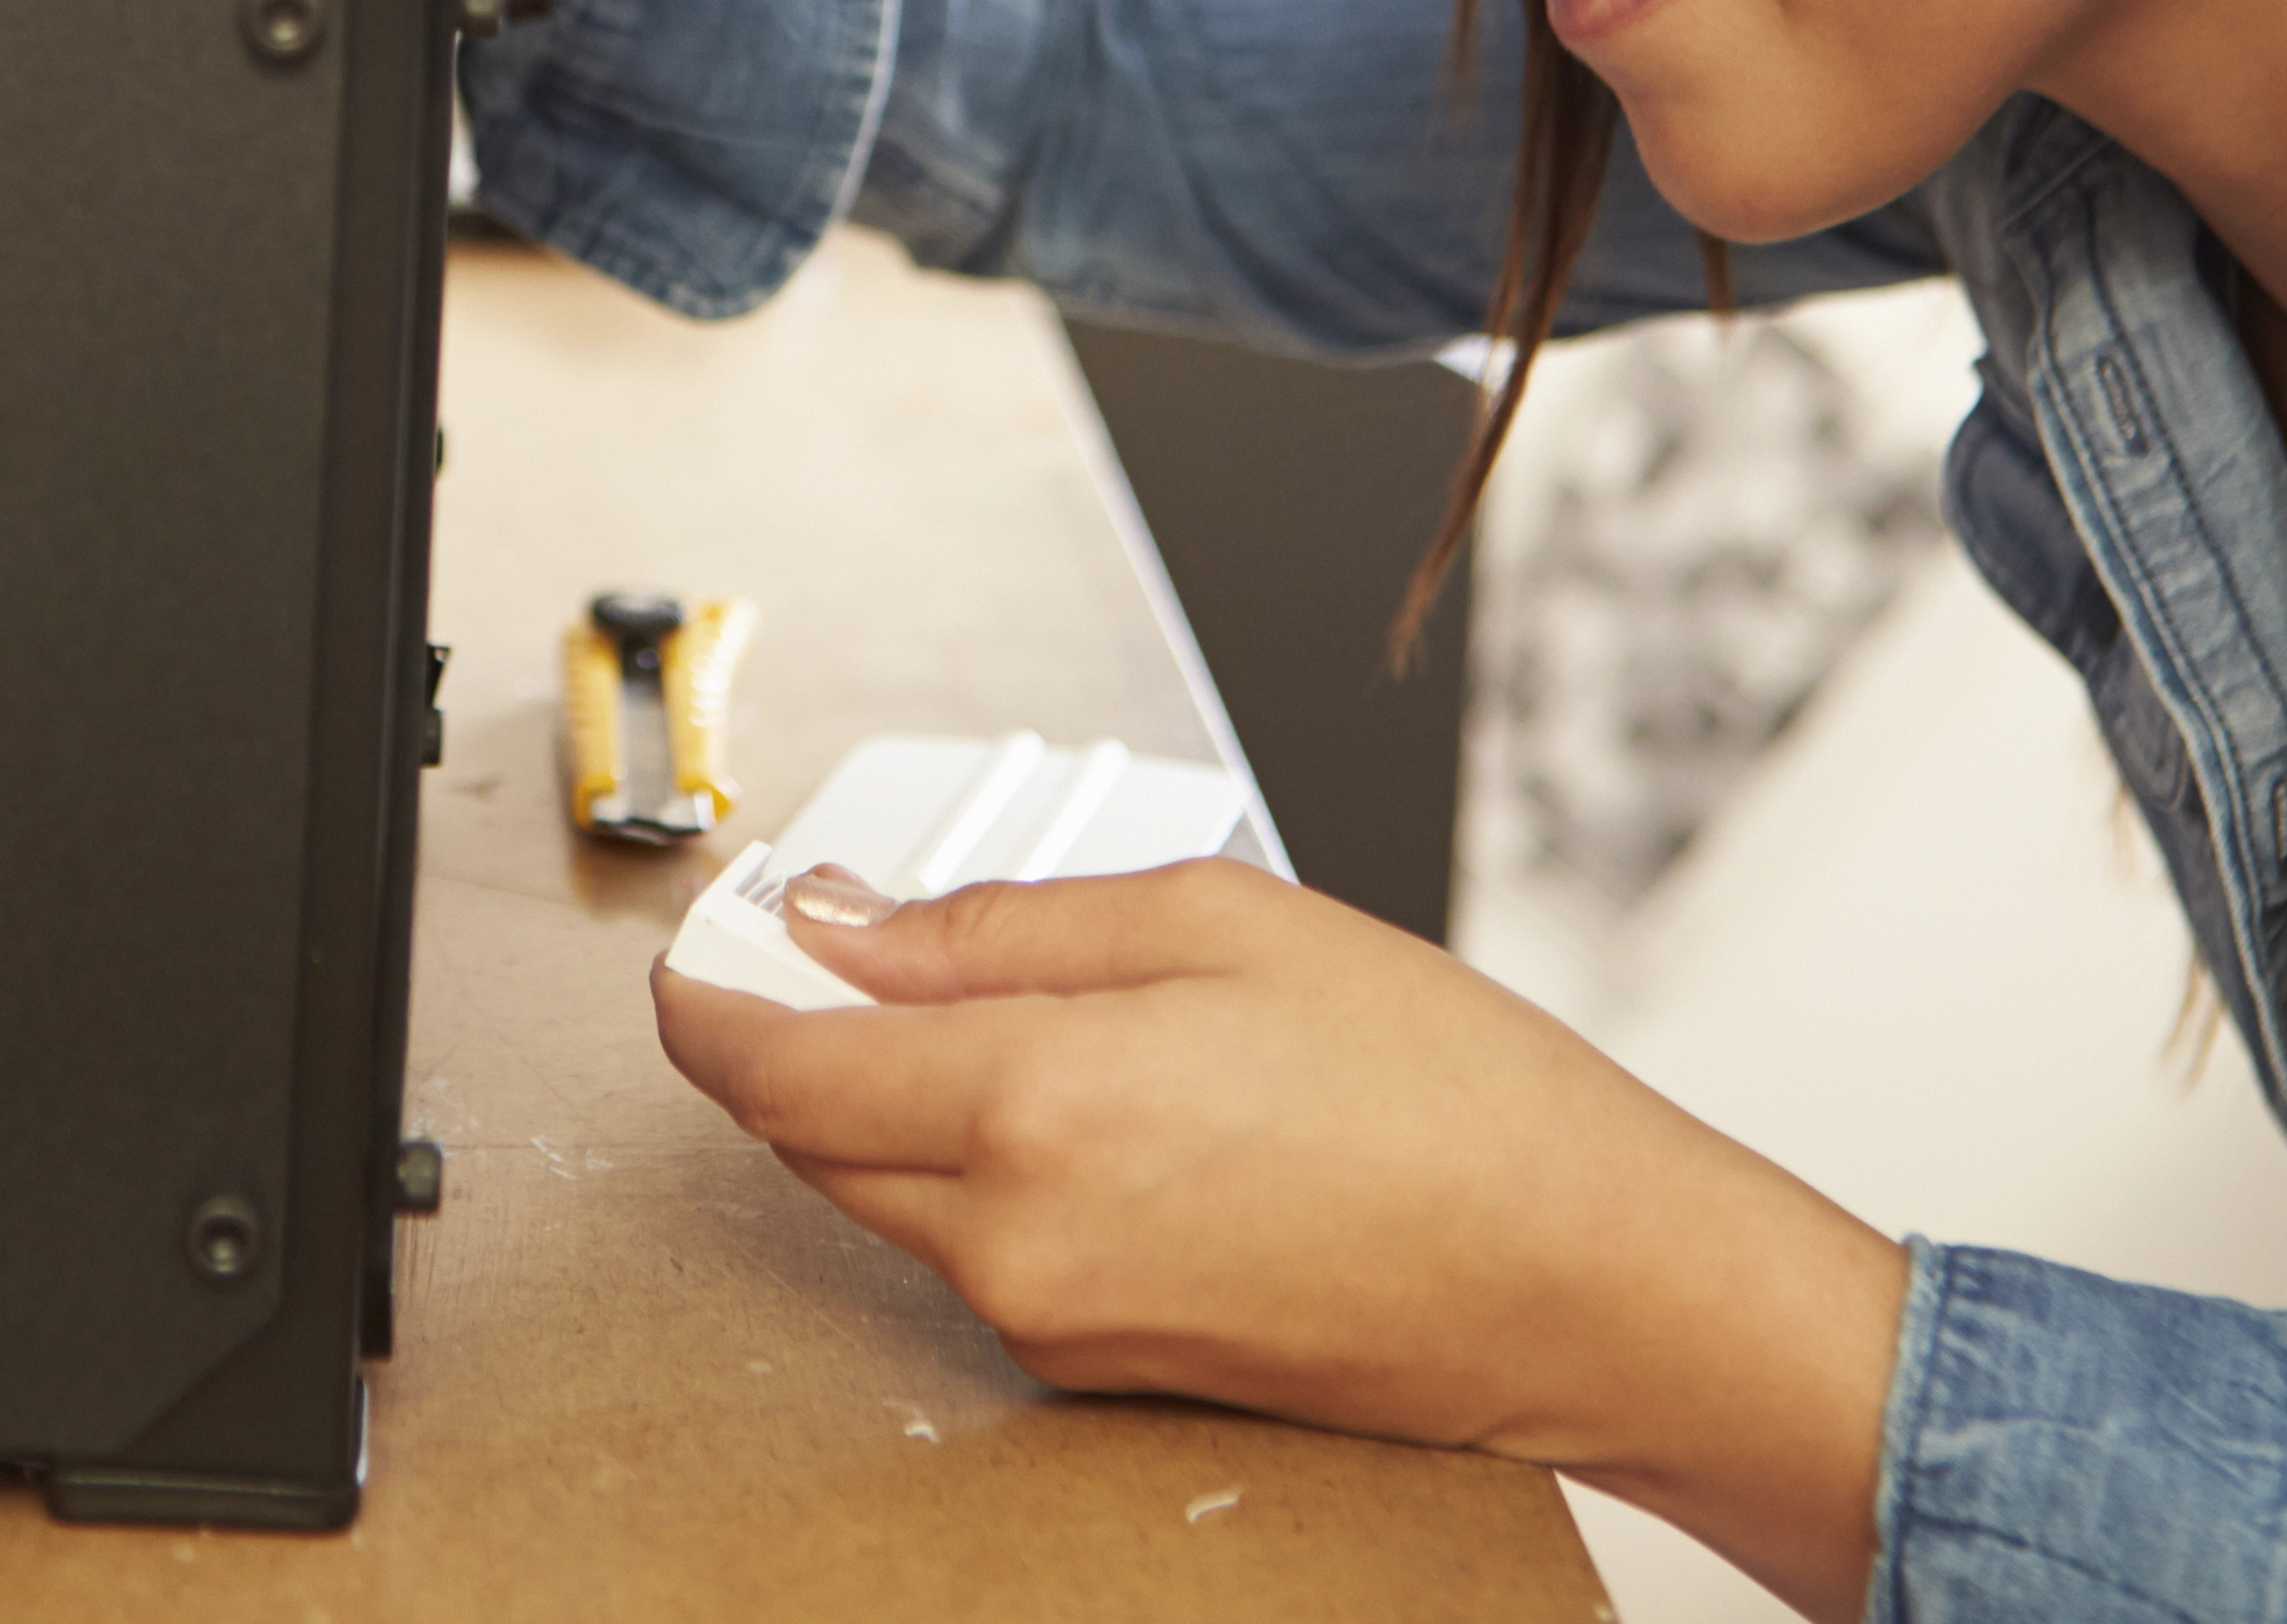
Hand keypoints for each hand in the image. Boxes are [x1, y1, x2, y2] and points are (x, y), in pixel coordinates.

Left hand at [652, 860, 1906, 1621]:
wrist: (1585, 1283)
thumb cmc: (1448, 1096)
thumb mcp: (1222, 923)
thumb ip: (1003, 924)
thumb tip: (847, 921)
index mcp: (1032, 1108)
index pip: (774, 1063)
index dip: (711, 992)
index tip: (701, 939)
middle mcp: (1015, 1239)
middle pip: (811, 1135)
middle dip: (793, 1035)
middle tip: (830, 936)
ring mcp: (1052, 1321)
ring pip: (894, 1193)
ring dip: (899, 1098)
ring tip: (1007, 999)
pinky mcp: (1098, 1366)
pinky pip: (982, 1249)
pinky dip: (984, 1165)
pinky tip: (1087, 1097)